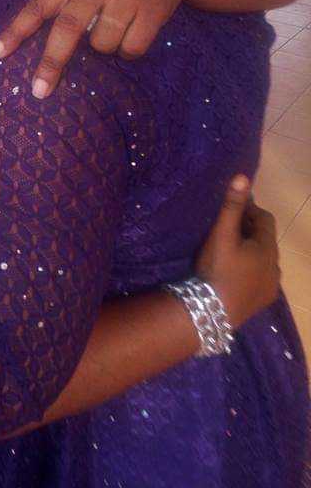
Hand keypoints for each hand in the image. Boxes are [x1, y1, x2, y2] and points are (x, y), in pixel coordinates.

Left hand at [0, 0, 187, 97]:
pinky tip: (135, 31)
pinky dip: (129, 49)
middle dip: (52, 61)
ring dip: (104, 45)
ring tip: (115, 25)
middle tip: (38, 90)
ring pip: (101, 43)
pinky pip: (130, 48)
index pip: (39, 4)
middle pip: (68, 28)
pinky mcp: (152, 11)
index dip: (16, 29)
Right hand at [196, 174, 279, 327]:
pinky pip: (260, 277)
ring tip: (226, 251)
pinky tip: (232, 273)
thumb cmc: (217, 269)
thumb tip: (242, 176)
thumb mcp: (221, 235)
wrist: (211, 312)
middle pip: (265, 240)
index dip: (249, 210)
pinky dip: (250, 270)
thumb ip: (232, 206)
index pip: (265, 218)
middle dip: (249, 231)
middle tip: (224, 229)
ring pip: (263, 260)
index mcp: (268, 248)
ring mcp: (271, 286)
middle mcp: (276, 267)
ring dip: (250, 252)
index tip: (229, 209)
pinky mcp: (262, 301)